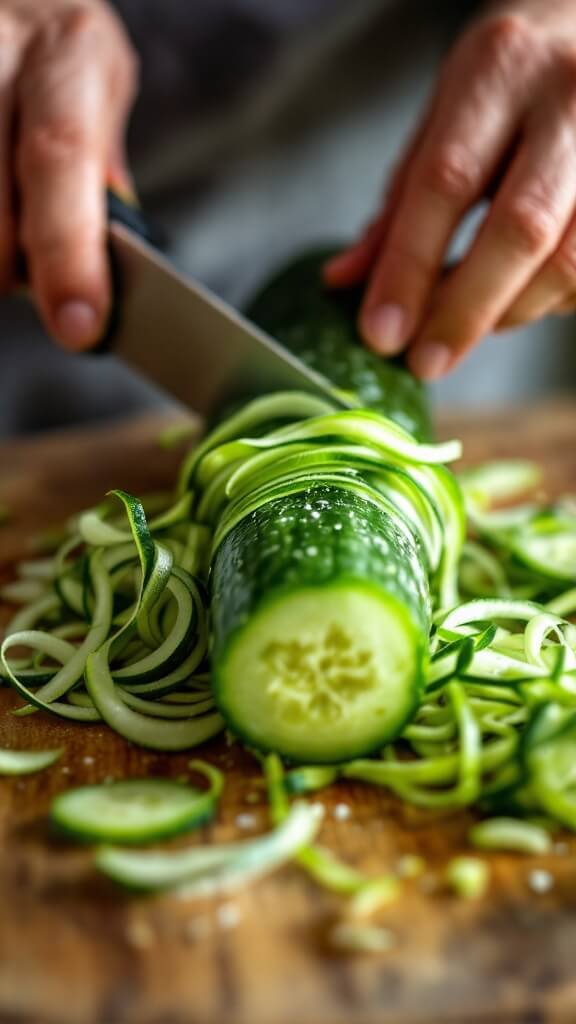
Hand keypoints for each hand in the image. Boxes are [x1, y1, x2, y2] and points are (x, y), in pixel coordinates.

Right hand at [0, 0, 136, 348]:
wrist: (5, 0)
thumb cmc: (52, 57)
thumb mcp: (94, 91)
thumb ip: (100, 169)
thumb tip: (110, 266)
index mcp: (68, 53)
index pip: (61, 158)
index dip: (68, 252)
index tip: (79, 325)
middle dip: (8, 267)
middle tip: (23, 279)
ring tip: (2, 240)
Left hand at [324, 0, 575, 377]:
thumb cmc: (514, 78)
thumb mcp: (446, 113)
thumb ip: (401, 200)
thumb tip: (346, 281)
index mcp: (501, 67)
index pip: (445, 182)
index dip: (409, 267)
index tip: (381, 333)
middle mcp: (570, 94)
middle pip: (519, 229)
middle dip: (465, 311)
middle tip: (425, 363)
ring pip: (569, 261)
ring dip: (510, 313)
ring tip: (469, 325)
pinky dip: (551, 301)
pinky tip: (522, 295)